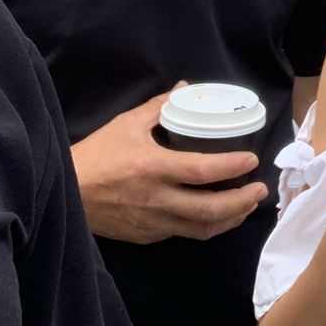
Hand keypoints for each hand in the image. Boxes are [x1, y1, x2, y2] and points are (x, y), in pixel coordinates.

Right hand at [70, 84, 265, 243]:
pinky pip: (183, 233)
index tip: (252, 160)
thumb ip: (160, 107)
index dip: (233, 167)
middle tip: (260, 190)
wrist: (66, 193)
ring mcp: (153, 223)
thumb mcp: (127, 124)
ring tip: (246, 206)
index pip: (204, 171)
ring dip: (230, 219)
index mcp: (153, 168)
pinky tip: (215, 216)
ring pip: (202, 229)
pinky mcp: (147, 236)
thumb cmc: (97, 155)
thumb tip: (185, 88)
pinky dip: (205, 226)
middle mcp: (157, 200)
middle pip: (211, 209)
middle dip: (242, 202)